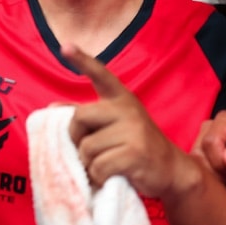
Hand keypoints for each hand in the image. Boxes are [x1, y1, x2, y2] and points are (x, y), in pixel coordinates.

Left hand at [61, 42, 196, 198]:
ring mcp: (133, 130)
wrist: (172, 170)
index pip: (100, 75)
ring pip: (87, 148)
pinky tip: (111, 177)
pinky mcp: (135, 153)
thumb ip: (87, 117)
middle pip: (79, 118)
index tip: (65, 47)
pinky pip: (99, 167)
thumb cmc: (137, 147)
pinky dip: (98, 178)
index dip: (82, 60)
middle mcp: (127, 109)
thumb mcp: (116, 125)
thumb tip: (53, 106)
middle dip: (76, 138)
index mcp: (121, 99)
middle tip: (88, 152)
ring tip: (105, 167)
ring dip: (89, 165)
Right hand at [194, 110, 225, 195]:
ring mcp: (206, 146)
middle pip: (201, 154)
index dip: (220, 161)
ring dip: (219, 179)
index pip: (210, 142)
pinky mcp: (205, 161)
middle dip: (220, 172)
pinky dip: (216, 183)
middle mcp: (211, 130)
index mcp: (224, 121)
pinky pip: (201, 174)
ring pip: (199, 165)